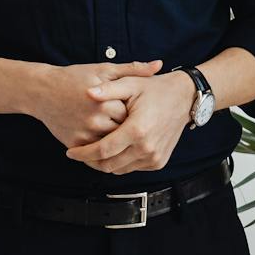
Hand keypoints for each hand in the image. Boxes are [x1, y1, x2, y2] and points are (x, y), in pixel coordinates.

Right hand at [27, 60, 155, 147]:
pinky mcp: (75, 144)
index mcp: (105, 100)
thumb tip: (158, 65)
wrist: (42, 91)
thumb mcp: (103, 69)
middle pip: (124, 131)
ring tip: (125, 135)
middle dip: (130, 129)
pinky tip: (112, 145)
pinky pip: (97, 154)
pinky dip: (105, 152)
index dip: (138, 112)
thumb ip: (132, 69)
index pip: (133, 113)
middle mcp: (95, 119)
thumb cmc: (75, 78)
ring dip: (120, 142)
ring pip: (112, 146)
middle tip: (136, 125)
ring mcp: (84, 134)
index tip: (140, 109)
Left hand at [64, 66, 195, 173]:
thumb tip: (88, 92)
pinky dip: (121, 162)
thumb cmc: (156, 90)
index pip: (102, 150)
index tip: (70, 152)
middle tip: (80, 153)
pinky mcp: (158, 162)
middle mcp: (146, 148)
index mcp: (137, 130)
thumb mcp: (131, 84)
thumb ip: (108, 89)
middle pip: (109, 165)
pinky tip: (114, 150)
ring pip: (119, 170)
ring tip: (94, 152)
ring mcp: (153, 157)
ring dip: (105, 163)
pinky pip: (132, 168)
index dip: (83, 153)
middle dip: (91, 162)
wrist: (184, 98)